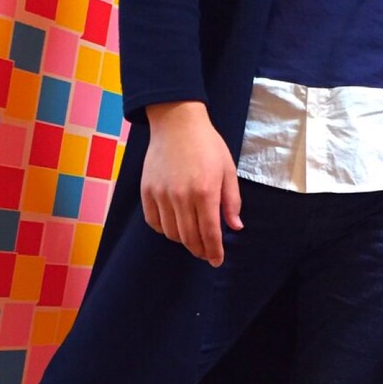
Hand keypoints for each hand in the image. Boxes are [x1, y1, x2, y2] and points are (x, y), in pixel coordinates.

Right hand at [141, 102, 242, 266]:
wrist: (176, 122)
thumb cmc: (207, 144)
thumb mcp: (227, 170)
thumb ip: (231, 201)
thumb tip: (234, 227)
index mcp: (205, 192)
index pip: (210, 233)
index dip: (214, 251)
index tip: (216, 261)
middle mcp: (182, 196)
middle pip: (189, 238)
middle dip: (199, 250)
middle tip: (205, 253)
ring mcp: (162, 194)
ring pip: (171, 232)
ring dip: (183, 241)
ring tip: (192, 238)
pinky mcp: (147, 190)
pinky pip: (154, 221)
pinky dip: (164, 229)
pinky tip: (173, 225)